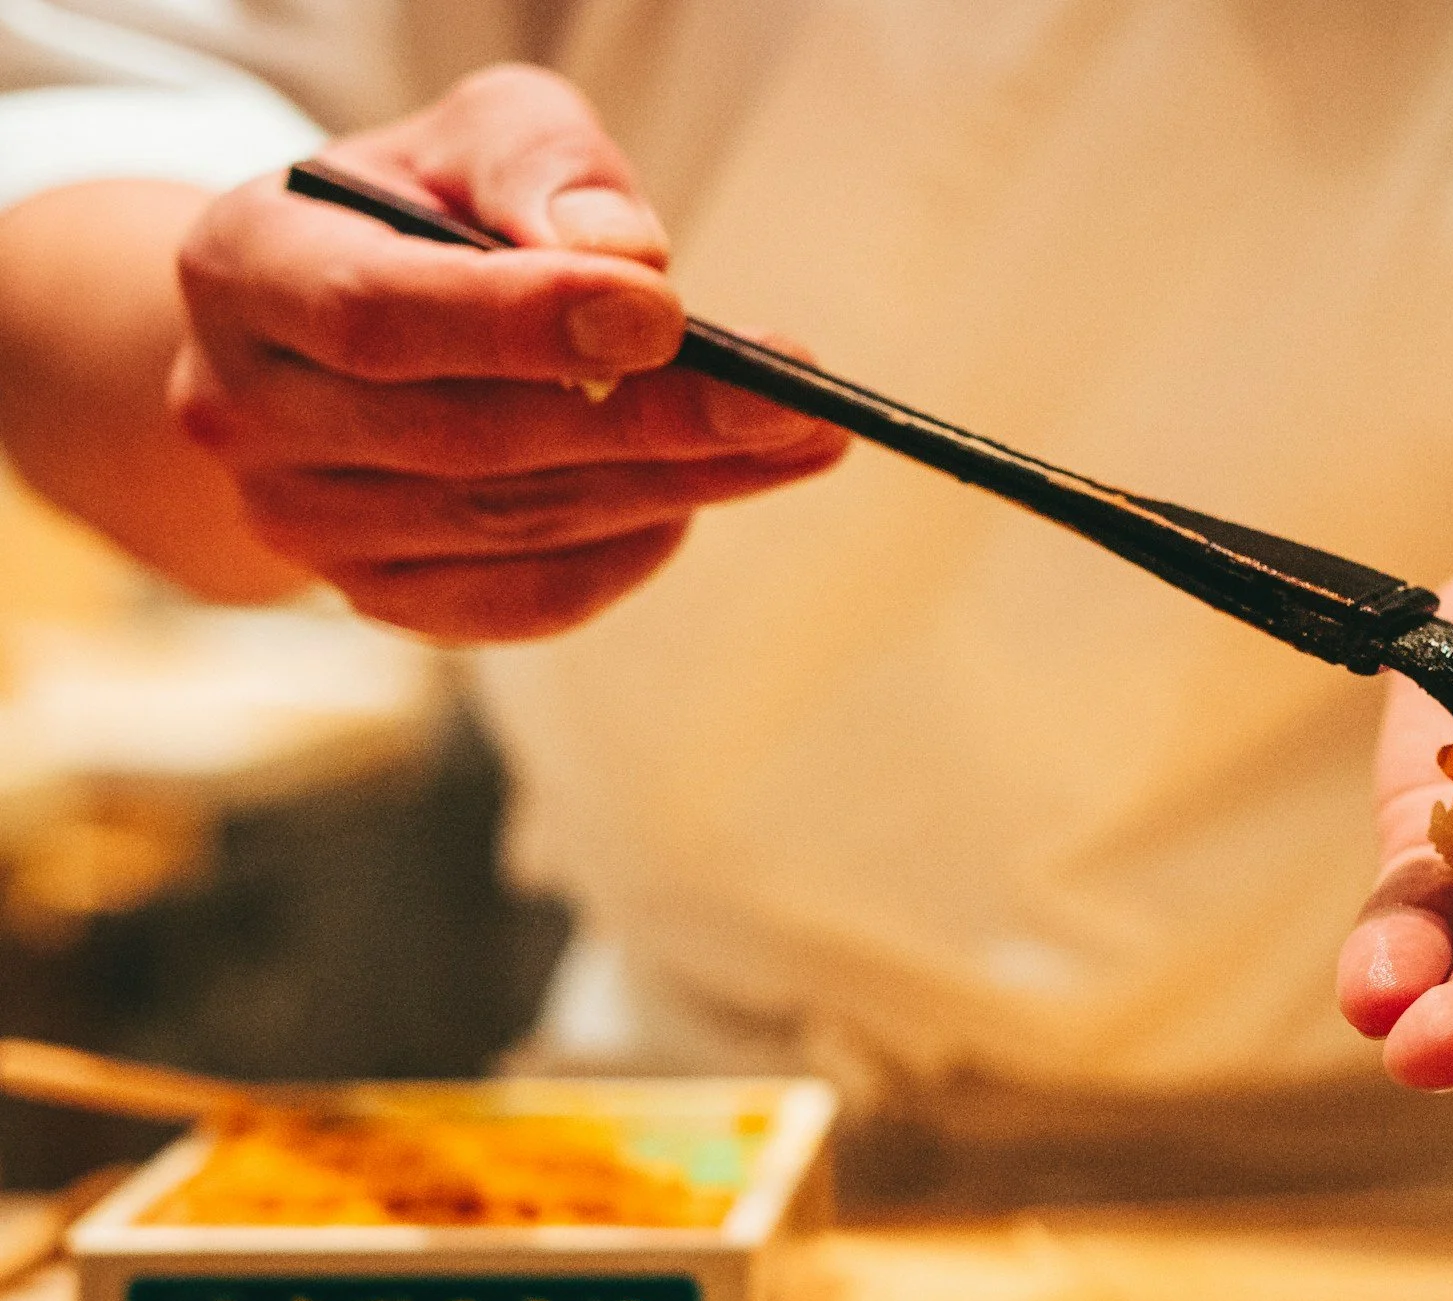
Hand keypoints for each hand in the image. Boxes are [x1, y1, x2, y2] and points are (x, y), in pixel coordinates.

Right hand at [168, 65, 847, 639]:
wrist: (338, 322)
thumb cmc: (429, 211)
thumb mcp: (480, 136)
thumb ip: (546, 169)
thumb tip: (624, 258)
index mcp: (247, 268)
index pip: (378, 316)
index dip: (526, 323)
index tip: (665, 315)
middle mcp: (246, 411)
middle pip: (468, 439)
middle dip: (653, 420)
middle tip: (791, 399)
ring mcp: (304, 521)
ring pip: (513, 527)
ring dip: (676, 486)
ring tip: (795, 440)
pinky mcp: (378, 595)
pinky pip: (526, 601)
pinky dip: (627, 554)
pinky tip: (699, 495)